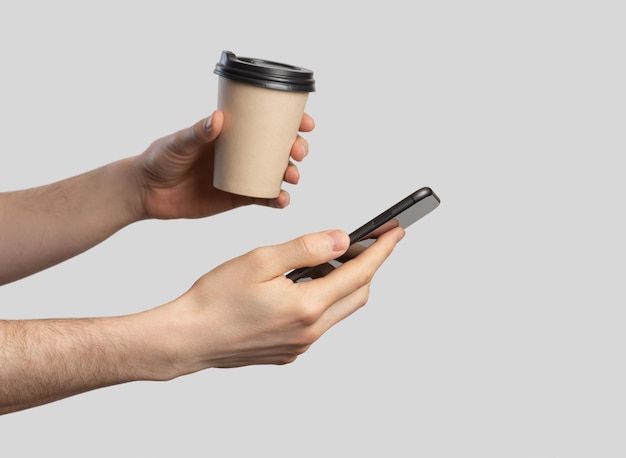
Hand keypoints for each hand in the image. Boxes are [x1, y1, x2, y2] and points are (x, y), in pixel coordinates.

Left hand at [133, 110, 314, 219]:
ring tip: (292, 176)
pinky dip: (277, 199)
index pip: (266, 122)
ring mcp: (242, 175)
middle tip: (298, 151)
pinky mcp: (237, 197)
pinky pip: (264, 198)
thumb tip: (219, 118)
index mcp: (231, 133)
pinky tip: (283, 199)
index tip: (304, 122)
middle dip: (296, 148)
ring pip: (276, 173)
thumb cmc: (160, 159)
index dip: (290, 121)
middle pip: (279, 148)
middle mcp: (241, 153)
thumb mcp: (179, 142)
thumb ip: (198, 132)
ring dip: (291, 173)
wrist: (147, 192)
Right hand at [146, 227, 404, 376]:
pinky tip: (305, 283)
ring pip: (339, 309)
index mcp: (307, 306)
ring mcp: (300, 345)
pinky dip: (323, 299)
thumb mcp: (262, 260)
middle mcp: (310, 332)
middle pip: (357, 295)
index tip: (396, 233)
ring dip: (343, 282)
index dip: (381, 250)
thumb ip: (307, 248)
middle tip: (368, 241)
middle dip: (368, 266)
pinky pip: (319, 323)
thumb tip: (342, 238)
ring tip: (330, 258)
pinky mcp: (288, 351)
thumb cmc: (216, 299)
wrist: (188, 337)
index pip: (359, 273)